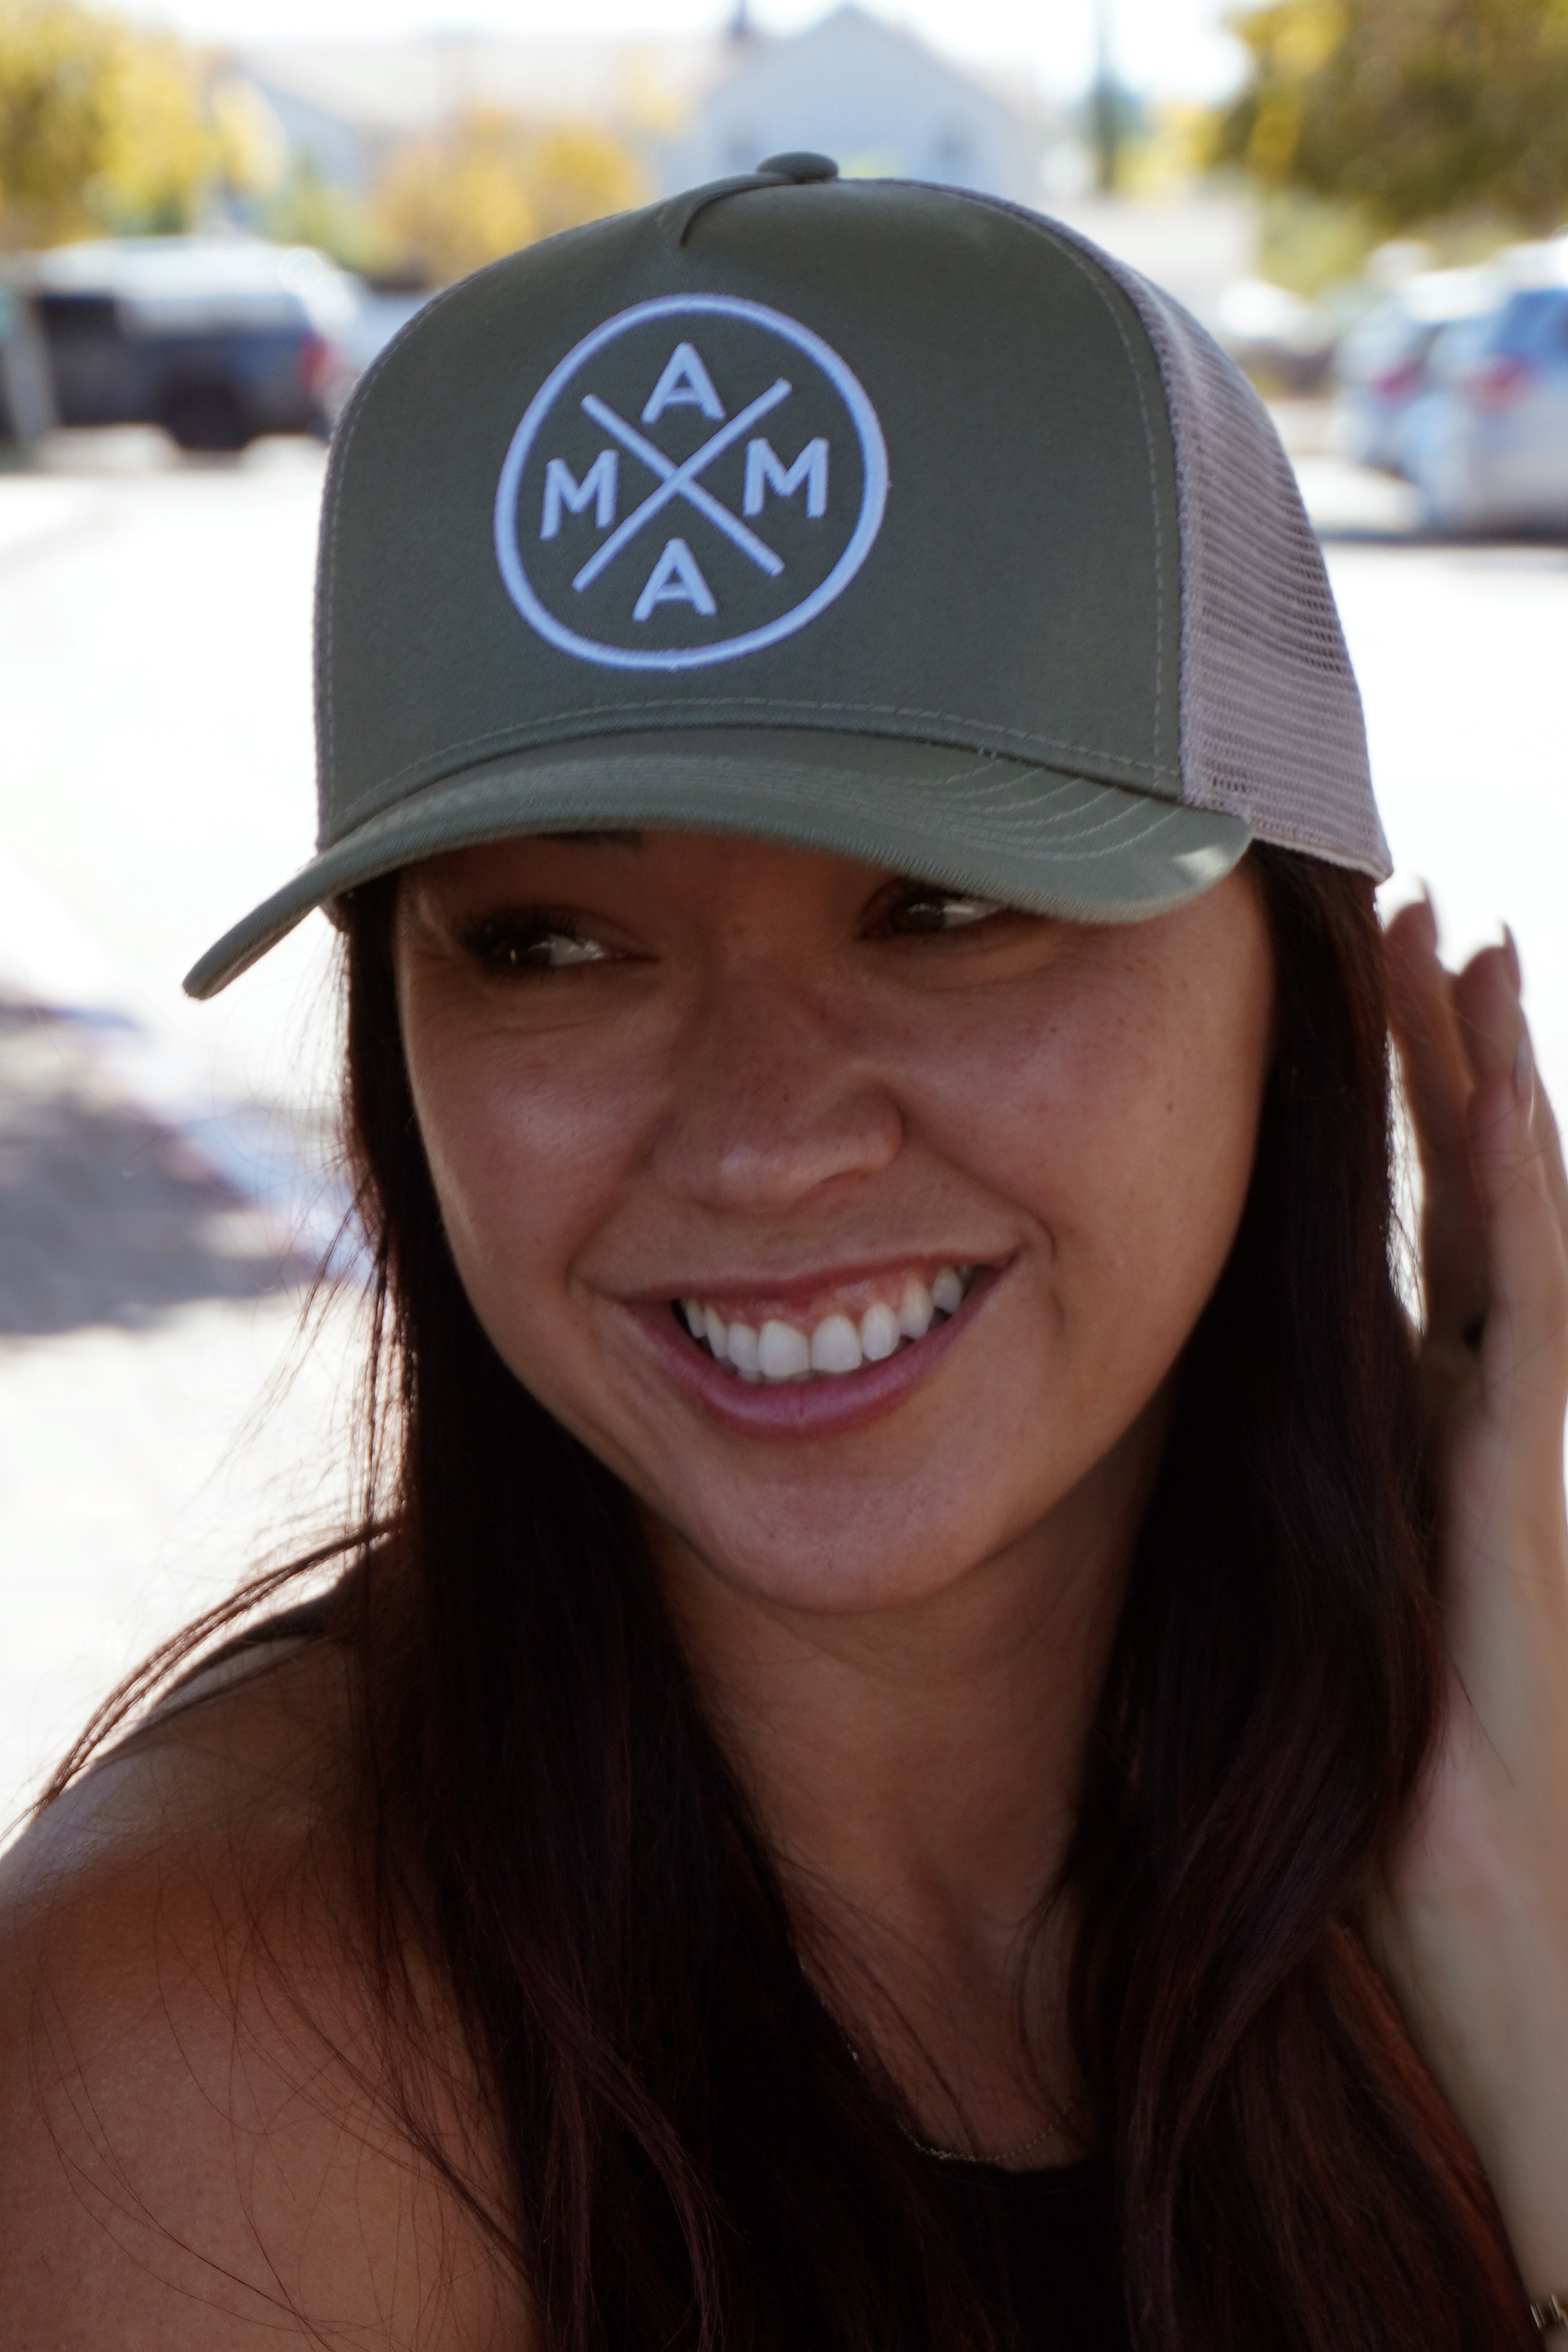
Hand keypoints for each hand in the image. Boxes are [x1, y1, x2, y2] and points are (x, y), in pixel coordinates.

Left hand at [1366, 895, 1567, 2300]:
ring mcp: (1527, 1421)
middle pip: (1464, 1186)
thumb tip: (1211, 1439)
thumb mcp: (1327, 1592)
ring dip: (1490, 1068)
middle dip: (1444, 1050)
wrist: (1485, 1903)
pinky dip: (1524, 1177)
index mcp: (1434, 1422)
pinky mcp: (1534, 1457)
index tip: (1365, 1004)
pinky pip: (1530, 1285)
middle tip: (1419, 920)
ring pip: (1510, 1204)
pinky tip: (1507, 1077)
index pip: (1421, 1228)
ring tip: (1468, 941)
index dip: (1403, 1113)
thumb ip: (1306, 1498)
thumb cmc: (1394, 1781)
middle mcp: (1490, 1400)